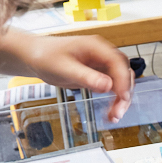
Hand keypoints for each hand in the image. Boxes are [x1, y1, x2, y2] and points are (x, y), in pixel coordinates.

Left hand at [4, 33, 134, 120]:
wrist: (36, 56)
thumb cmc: (46, 58)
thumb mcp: (64, 69)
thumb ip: (86, 77)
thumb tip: (108, 86)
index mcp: (96, 46)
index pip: (118, 62)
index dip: (123, 80)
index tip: (123, 98)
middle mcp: (103, 53)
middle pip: (124, 72)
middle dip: (124, 93)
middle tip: (117, 113)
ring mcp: (101, 63)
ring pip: (120, 81)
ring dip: (121, 98)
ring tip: (114, 116)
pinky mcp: (98, 73)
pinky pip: (112, 86)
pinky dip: (114, 99)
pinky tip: (109, 111)